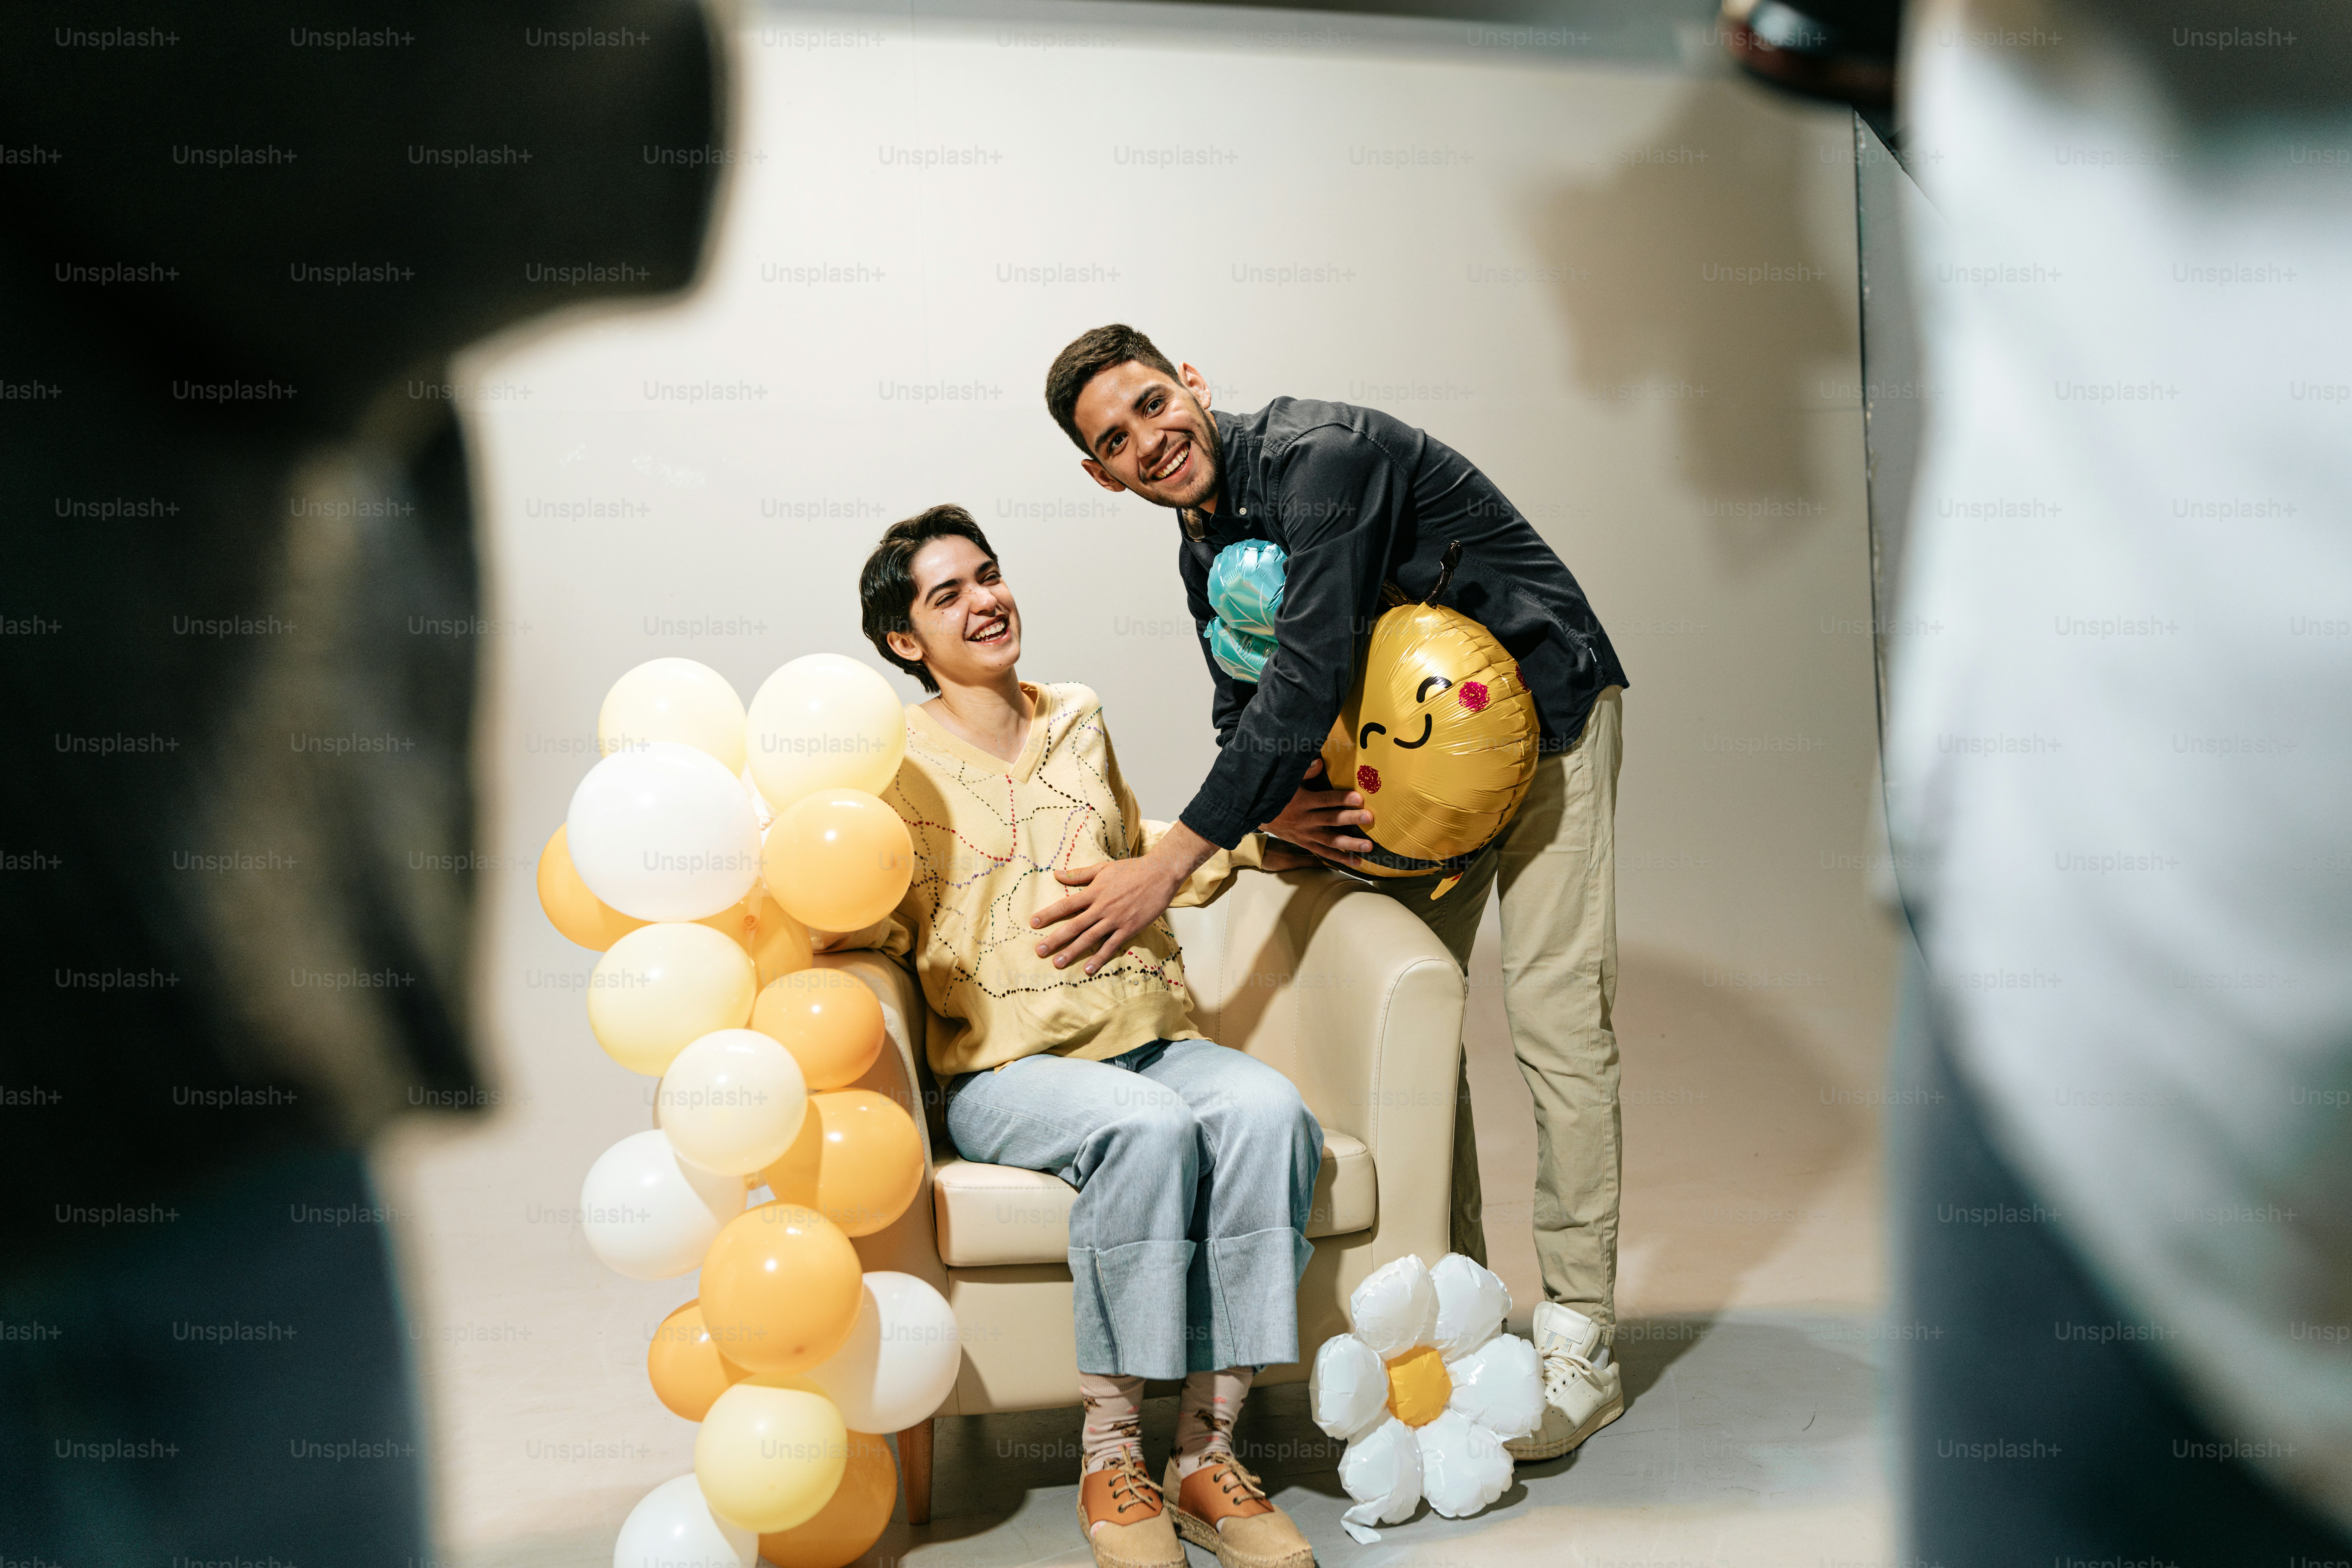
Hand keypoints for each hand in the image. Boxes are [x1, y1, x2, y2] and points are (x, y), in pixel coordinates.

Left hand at [1030, 856, 1182, 975]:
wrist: (1160, 874)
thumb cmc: (1131, 869)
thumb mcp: (1103, 868)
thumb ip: (1080, 874)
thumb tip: (1057, 874)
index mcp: (1094, 892)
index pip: (1066, 905)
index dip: (1049, 914)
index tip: (1033, 923)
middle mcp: (1101, 907)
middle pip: (1074, 925)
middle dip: (1055, 939)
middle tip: (1039, 951)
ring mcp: (1115, 919)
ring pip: (1089, 938)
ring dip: (1072, 951)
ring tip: (1057, 963)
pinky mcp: (1129, 928)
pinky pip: (1111, 946)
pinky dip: (1099, 958)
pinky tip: (1088, 969)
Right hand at [1259, 758, 1373, 866]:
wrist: (1257, 814)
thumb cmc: (1276, 794)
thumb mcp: (1288, 782)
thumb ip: (1305, 773)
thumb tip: (1320, 763)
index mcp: (1302, 802)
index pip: (1324, 800)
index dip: (1341, 799)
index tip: (1358, 798)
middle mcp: (1305, 820)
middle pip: (1331, 820)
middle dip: (1350, 819)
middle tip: (1369, 818)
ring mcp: (1306, 834)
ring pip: (1330, 841)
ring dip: (1350, 844)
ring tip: (1368, 847)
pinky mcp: (1305, 844)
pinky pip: (1323, 853)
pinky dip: (1339, 858)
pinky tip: (1356, 862)